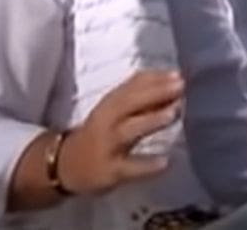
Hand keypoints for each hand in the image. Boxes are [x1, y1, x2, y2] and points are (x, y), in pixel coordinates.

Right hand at [58, 69, 183, 194]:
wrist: (66, 166)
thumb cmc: (101, 132)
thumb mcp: (114, 111)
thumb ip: (140, 96)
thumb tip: (173, 79)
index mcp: (110, 104)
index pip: (131, 86)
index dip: (154, 79)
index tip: (177, 74)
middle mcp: (106, 122)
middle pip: (129, 104)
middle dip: (155, 93)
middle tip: (180, 86)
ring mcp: (108, 147)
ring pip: (129, 131)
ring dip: (151, 120)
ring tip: (174, 113)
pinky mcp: (110, 171)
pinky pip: (130, 168)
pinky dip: (147, 166)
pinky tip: (165, 163)